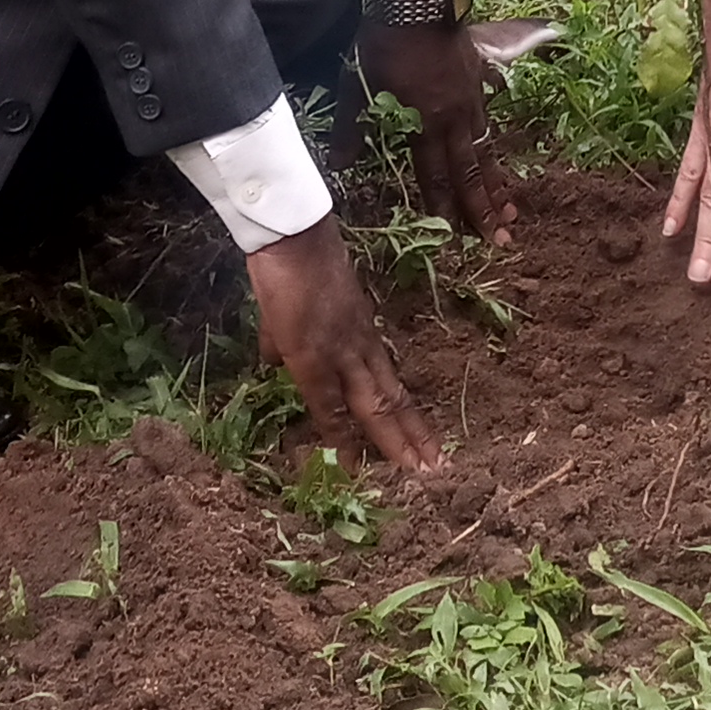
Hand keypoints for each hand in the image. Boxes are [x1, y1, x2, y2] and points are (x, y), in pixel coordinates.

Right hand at [244, 215, 442, 469]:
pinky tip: (352, 462)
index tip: (418, 442)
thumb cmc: (292, 265)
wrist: (292, 237)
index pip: (387, 384)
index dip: (402, 415)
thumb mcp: (293, 310)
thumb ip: (284, 340)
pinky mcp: (315, 356)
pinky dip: (341, 435)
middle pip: (393, 399)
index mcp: (359, 335)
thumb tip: (274, 362)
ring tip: (418, 472)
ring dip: (396, 441)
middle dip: (413, 436)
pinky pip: (331, 404)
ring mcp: (343, 352)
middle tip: (436, 470)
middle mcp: (360, 347)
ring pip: (377, 405)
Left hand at [360, 0, 513, 240]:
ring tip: (511, 210)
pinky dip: (492, 145)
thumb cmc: (384, 45)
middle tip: (501, 238)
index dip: (445, 206)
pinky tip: (496, 152)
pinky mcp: (478, 80)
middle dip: (484, 208)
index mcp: (424, 123)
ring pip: (485, 150)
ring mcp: (470, 99)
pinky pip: (488, 121)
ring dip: (496, 183)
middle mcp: (453, 118)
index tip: (458, 236)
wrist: (419, 2)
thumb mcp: (359, 88)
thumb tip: (338, 167)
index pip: (436, 175)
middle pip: (471, 171)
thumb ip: (353, 130)